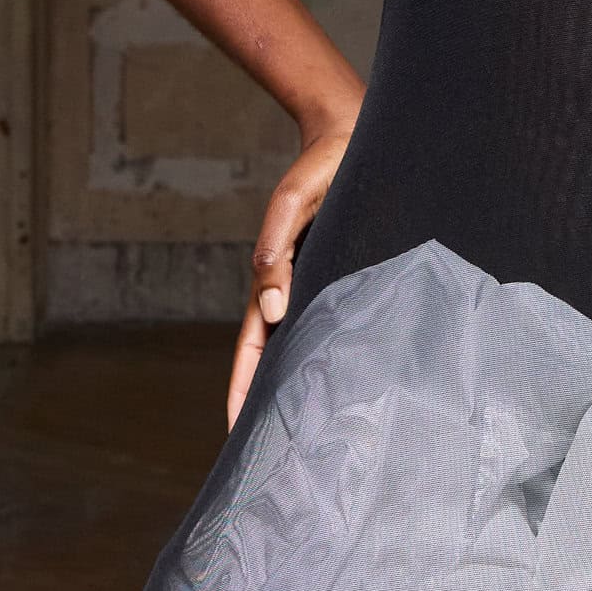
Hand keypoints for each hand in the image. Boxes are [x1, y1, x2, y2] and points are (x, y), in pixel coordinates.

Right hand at [225, 116, 357, 430]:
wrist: (351, 136)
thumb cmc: (320, 168)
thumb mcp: (293, 204)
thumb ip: (278, 248)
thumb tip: (270, 305)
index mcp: (276, 279)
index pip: (254, 348)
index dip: (243, 391)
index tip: (236, 435)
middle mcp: (298, 290)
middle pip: (278, 358)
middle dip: (273, 403)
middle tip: (279, 455)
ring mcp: (323, 285)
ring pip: (310, 345)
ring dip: (307, 384)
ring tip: (315, 434)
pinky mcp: (350, 273)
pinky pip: (341, 322)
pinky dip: (339, 352)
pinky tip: (355, 381)